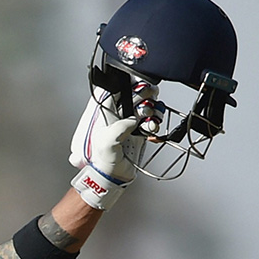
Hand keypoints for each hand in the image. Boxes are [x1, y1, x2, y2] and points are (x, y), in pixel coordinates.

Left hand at [69, 85, 157, 209]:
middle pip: (136, 92)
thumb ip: (119, 127)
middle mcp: (118, 113)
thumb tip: (133, 119)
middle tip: (147, 102)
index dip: (127, 81)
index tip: (137, 83)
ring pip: (147, 104)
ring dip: (153, 109)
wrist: (113, 177)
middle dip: (145, 95)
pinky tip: (151, 130)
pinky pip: (152, 119)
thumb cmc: (103, 161)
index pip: (115, 86)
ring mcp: (130, 120)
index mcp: (105, 111)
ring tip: (149, 119)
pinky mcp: (140, 129)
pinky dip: (155, 123)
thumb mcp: (107, 142)